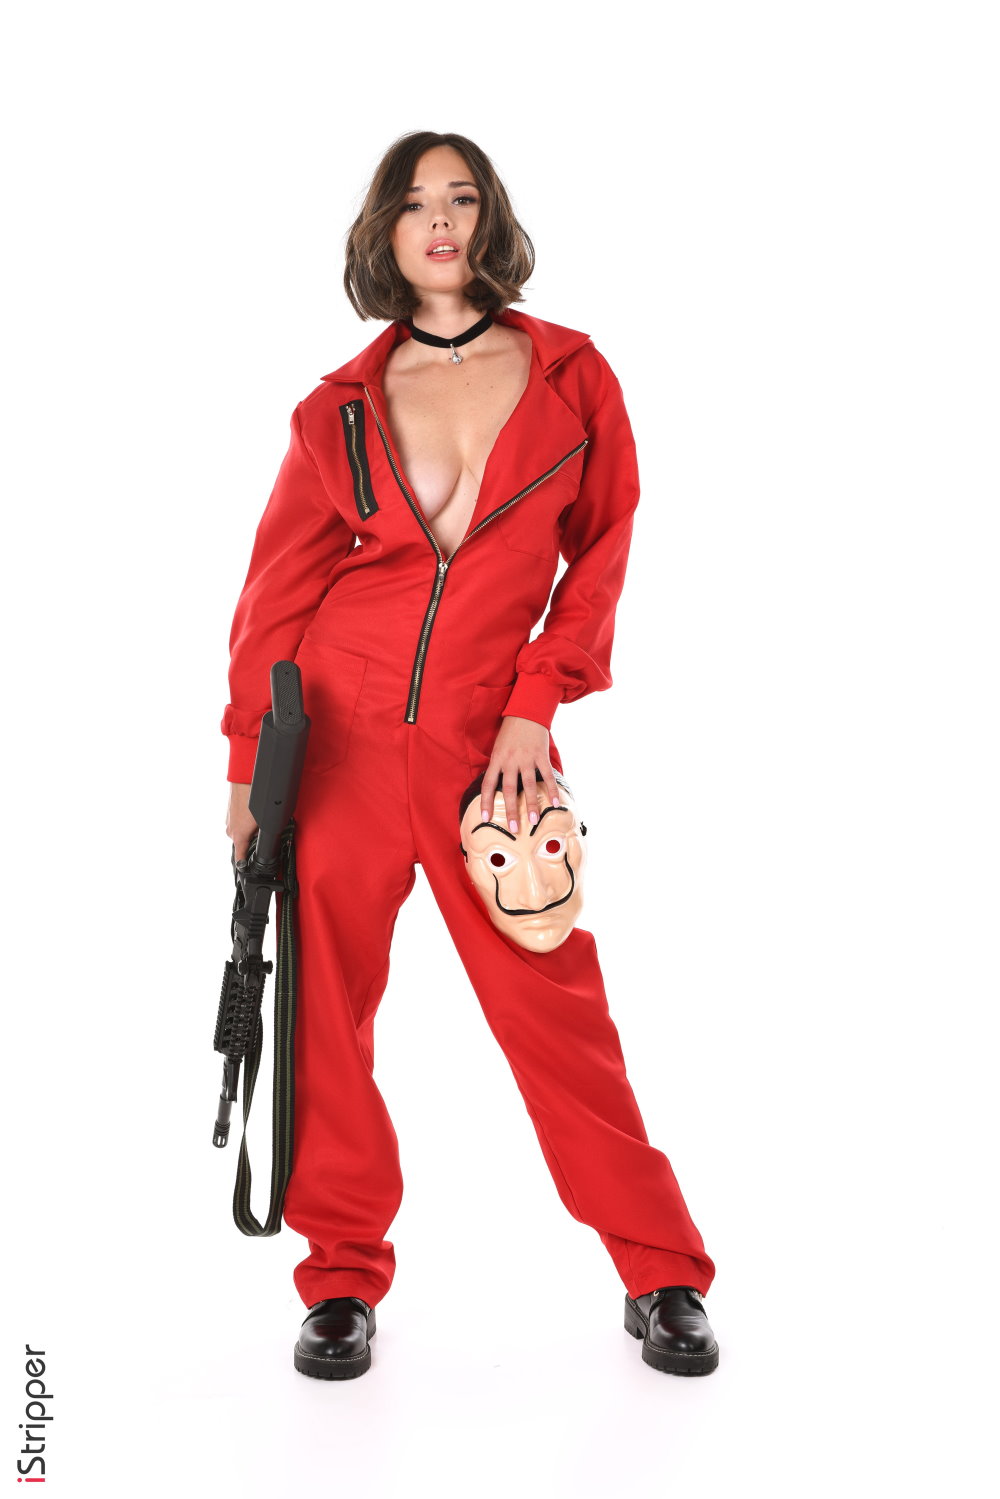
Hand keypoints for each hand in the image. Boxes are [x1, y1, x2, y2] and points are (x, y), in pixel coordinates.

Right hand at [226, 782, 258, 863]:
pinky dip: (245, 819)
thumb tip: (268, 842)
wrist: (244, 781)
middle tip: (263, 832)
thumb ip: (264, 836)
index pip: (239, 858)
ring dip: (249, 828)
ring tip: (257, 819)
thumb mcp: (264, 822)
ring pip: (241, 831)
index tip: (247, 870)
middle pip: (244, 843)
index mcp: (238, 837)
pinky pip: (238, 821)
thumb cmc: (252, 800)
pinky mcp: (229, 813)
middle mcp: (231, 831)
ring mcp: (229, 821)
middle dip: (253, 839)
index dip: (245, 864)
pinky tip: (252, 811)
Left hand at [479, 716, 560, 831]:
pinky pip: (547, 776)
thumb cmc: (510, 731)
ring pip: (529, 785)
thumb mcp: (498, 748)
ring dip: (532, 805)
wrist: (525, 711)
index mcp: (496, 759)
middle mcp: (510, 761)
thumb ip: (498, 766)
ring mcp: (526, 758)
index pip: (488, 785)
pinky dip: (552, 790)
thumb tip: (497, 787)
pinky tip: (555, 803)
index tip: (485, 819)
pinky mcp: (540, 755)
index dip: (486, 803)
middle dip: (511, 810)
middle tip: (514, 828)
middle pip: (509, 790)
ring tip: (534, 821)